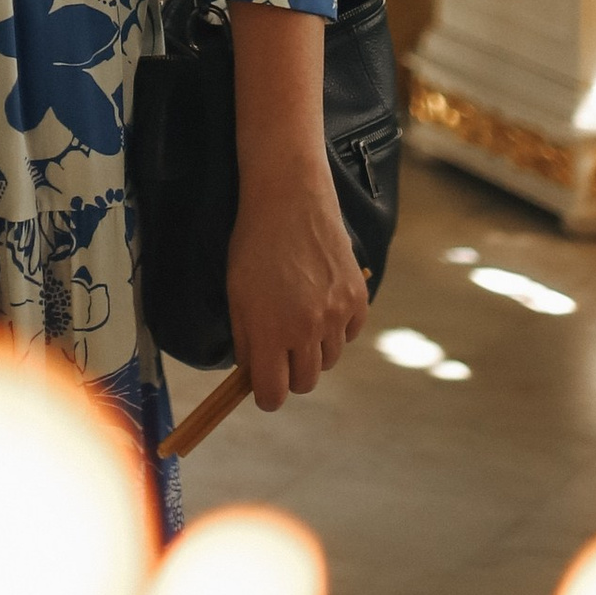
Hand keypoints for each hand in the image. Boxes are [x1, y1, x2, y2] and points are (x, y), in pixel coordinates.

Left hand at [223, 144, 368, 414]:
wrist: (288, 200)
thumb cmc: (253, 247)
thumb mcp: (237, 297)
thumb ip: (247, 342)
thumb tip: (256, 376)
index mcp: (270, 333)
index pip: (274, 395)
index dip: (267, 394)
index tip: (265, 385)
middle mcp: (306, 329)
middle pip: (305, 383)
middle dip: (290, 373)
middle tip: (281, 350)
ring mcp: (336, 314)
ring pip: (328, 360)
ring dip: (314, 349)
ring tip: (300, 316)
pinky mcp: (358, 298)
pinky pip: (349, 334)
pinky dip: (337, 328)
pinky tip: (321, 302)